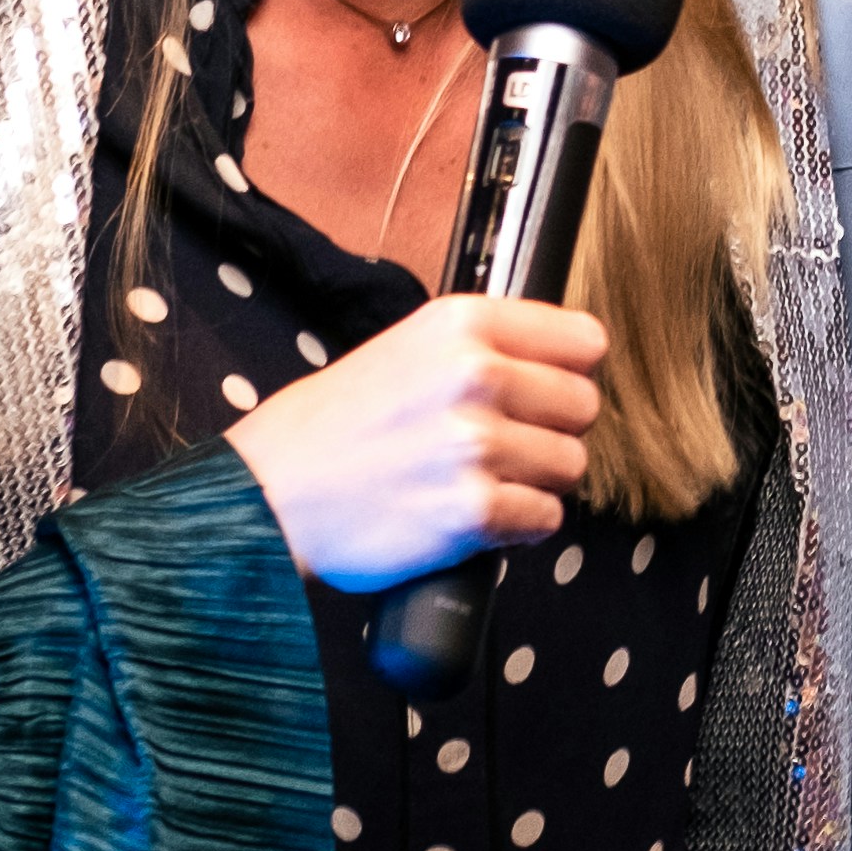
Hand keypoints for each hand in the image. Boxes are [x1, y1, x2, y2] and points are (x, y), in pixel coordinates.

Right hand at [223, 295, 606, 585]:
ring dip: (536, 482)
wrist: (266, 495)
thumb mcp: (405, 347)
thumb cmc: (330, 427)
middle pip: (584, 406)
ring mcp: (475, 443)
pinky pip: (545, 519)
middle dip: (553, 431)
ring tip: (481, 481)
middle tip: (505, 445)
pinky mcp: (472, 509)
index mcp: (462, 324)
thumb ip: (482, 347)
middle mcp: (474, 374)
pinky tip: (476, 516)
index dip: (570, 373)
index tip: (547, 392)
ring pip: (571, 465)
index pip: (585, 340)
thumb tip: (559, 360)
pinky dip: (519, 527)